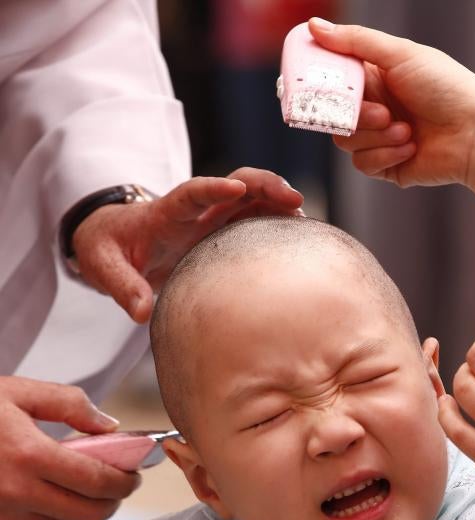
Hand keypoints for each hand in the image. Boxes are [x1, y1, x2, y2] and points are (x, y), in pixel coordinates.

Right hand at [0, 377, 139, 519]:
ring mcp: (0, 518)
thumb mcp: (16, 392)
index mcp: (29, 454)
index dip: (126, 482)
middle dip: (112, 502)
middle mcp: (16, 492)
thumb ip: (69, 403)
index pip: (99, 480)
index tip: (134, 475)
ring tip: (85, 495)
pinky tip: (49, 507)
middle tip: (117, 486)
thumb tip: (110, 426)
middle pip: (89, 514)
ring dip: (84, 518)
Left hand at [72, 168, 303, 322]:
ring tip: (305, 223)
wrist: (112, 240)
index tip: (237, 188)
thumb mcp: (103, 267)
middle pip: (236, 185)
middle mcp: (194, 211)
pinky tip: (296, 240)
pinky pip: (253, 221)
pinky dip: (276, 224)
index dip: (214, 188)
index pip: (192, 193)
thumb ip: (123, 287)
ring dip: (278, 203)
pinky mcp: (220, 233)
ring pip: (252, 200)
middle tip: (295, 200)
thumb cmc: (106, 249)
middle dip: (266, 186)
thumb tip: (141, 313)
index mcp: (165, 213)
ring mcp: (211, 220)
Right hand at [308, 18, 474, 186]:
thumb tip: (314, 25)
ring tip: (406, 130)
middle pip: (334, 114)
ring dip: (376, 136)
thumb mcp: (401, 54)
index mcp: (375, 77)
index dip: (322, 83)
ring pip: (346, 141)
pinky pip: (362, 164)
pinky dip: (385, 155)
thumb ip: (355, 41)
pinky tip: (410, 147)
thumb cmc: (446, 88)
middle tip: (382, 112)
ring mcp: (378, 138)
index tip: (312, 85)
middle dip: (358, 115)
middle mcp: (374, 107)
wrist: (474, 134)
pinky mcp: (385, 165)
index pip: (333, 80)